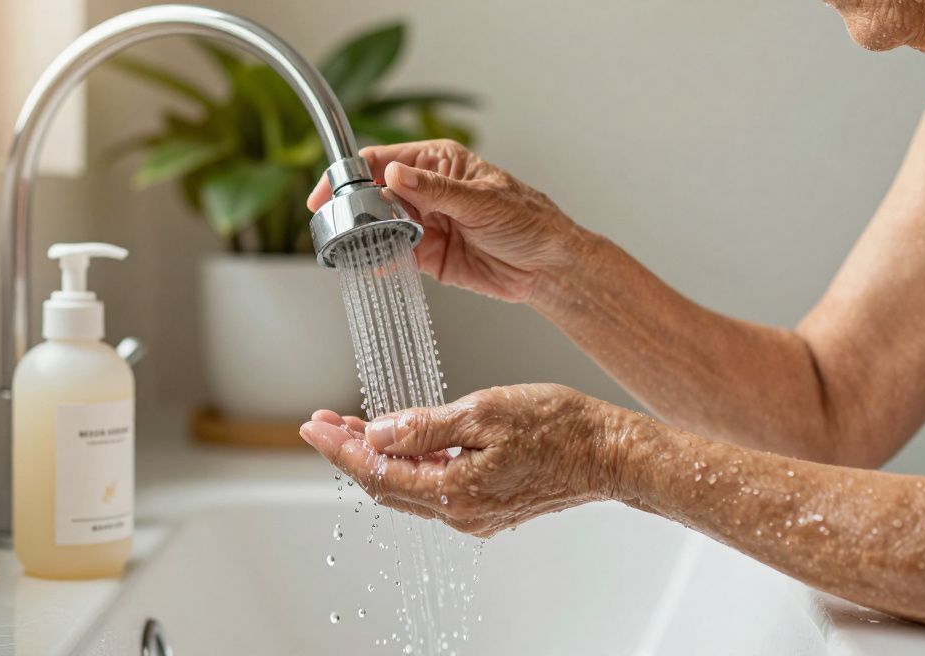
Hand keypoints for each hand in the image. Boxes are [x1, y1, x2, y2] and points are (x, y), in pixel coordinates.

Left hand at [299, 384, 626, 536]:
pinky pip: (434, 486)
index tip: (314, 426)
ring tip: (352, 426)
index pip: (377, 474)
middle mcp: (460, 513)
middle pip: (386, 486)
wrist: (610, 451)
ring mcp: (474, 512)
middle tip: (323, 422)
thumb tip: (378, 433)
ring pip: (408, 487)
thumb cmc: (559, 427)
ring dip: (378, 456)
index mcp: (456, 491)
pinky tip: (402, 439)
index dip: (341, 449)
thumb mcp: (484, 411)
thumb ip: (426, 426)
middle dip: (350, 452)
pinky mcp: (488, 504)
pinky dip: (409, 462)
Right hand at [307, 139, 583, 302]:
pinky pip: (394, 255)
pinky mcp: (427, 255)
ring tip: (355, 247)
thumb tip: (395, 176)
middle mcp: (426, 191)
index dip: (351, 174)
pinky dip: (381, 259)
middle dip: (354, 209)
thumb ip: (436, 190)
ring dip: (366, 236)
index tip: (328, 193)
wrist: (548, 266)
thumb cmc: (528, 221)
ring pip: (380, 226)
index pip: (382, 160)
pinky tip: (375, 264)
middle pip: (374, 194)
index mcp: (438, 163)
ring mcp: (424, 223)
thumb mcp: (482, 201)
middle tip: (342, 226)